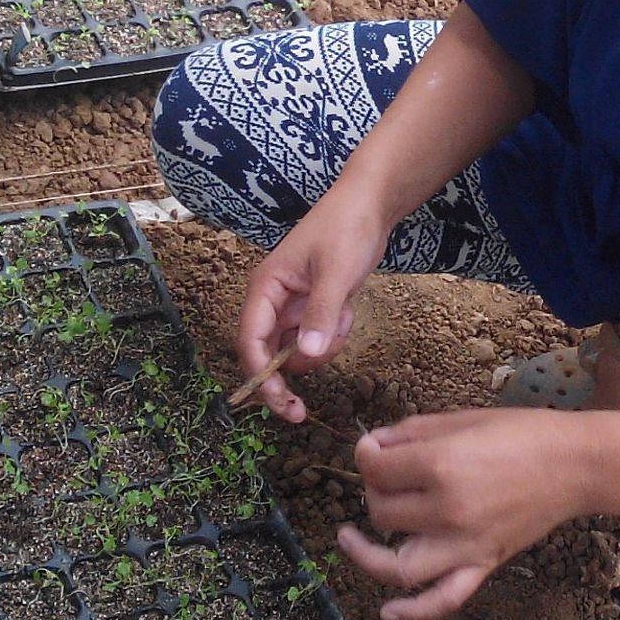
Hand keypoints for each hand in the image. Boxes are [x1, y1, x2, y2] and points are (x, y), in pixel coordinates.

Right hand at [235, 195, 387, 422]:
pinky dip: (336, 333)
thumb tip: (307, 356)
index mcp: (266, 287)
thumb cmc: (346, 229)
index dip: (259, 376)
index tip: (279, 403)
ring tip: (345, 313)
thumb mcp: (337, 273)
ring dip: (323, 346)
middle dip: (286, 380)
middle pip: (267, 354)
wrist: (369, 205)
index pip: (250, 340)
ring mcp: (294, 305)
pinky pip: (319, 338)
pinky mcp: (314, 307)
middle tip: (300, 413)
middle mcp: (273, 300)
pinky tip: (350, 306)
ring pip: (298, 350)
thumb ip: (322, 314)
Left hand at [337, 409, 592, 619]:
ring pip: (399, 565)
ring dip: (369, 553)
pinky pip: (444, 599)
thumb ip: (410, 432)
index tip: (372, 447)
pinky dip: (414, 611)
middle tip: (387, 475)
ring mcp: (465, 545)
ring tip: (350, 538)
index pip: (377, 470)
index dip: (366, 454)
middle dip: (375, 490)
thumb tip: (373, 444)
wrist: (575, 464)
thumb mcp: (460, 418)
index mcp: (441, 466)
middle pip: (382, 512)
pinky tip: (388, 611)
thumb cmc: (520, 432)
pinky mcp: (484, 564)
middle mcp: (448, 511)